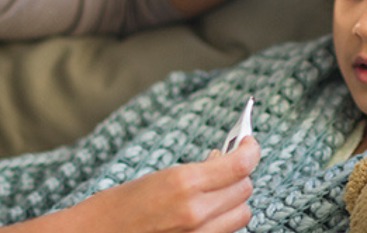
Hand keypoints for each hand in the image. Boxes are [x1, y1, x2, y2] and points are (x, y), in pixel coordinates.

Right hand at [20, 137, 259, 232]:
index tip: (249, 142)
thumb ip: (193, 173)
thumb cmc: (115, 207)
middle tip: (225, 163)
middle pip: (245, 188)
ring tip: (216, 190)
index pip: (240, 164)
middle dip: (240, 174)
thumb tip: (221, 161)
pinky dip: (223, 220)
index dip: (251, 150)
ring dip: (234, 200)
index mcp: (183, 182)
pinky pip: (226, 232)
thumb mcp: (156, 178)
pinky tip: (207, 211)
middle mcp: (196, 211)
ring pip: (242, 214)